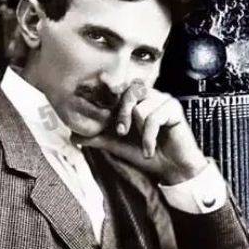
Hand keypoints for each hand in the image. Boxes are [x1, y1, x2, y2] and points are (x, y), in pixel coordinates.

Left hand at [72, 74, 206, 184]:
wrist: (171, 169)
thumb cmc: (147, 154)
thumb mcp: (118, 145)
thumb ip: (99, 137)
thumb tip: (73, 136)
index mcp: (137, 101)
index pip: (122, 88)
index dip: (112, 84)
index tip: (102, 80)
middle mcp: (150, 96)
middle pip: (130, 92)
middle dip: (122, 113)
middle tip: (121, 132)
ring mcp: (163, 100)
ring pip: (140, 107)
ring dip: (139, 131)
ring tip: (144, 145)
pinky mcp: (174, 109)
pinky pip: (154, 117)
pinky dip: (149, 137)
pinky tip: (150, 150)